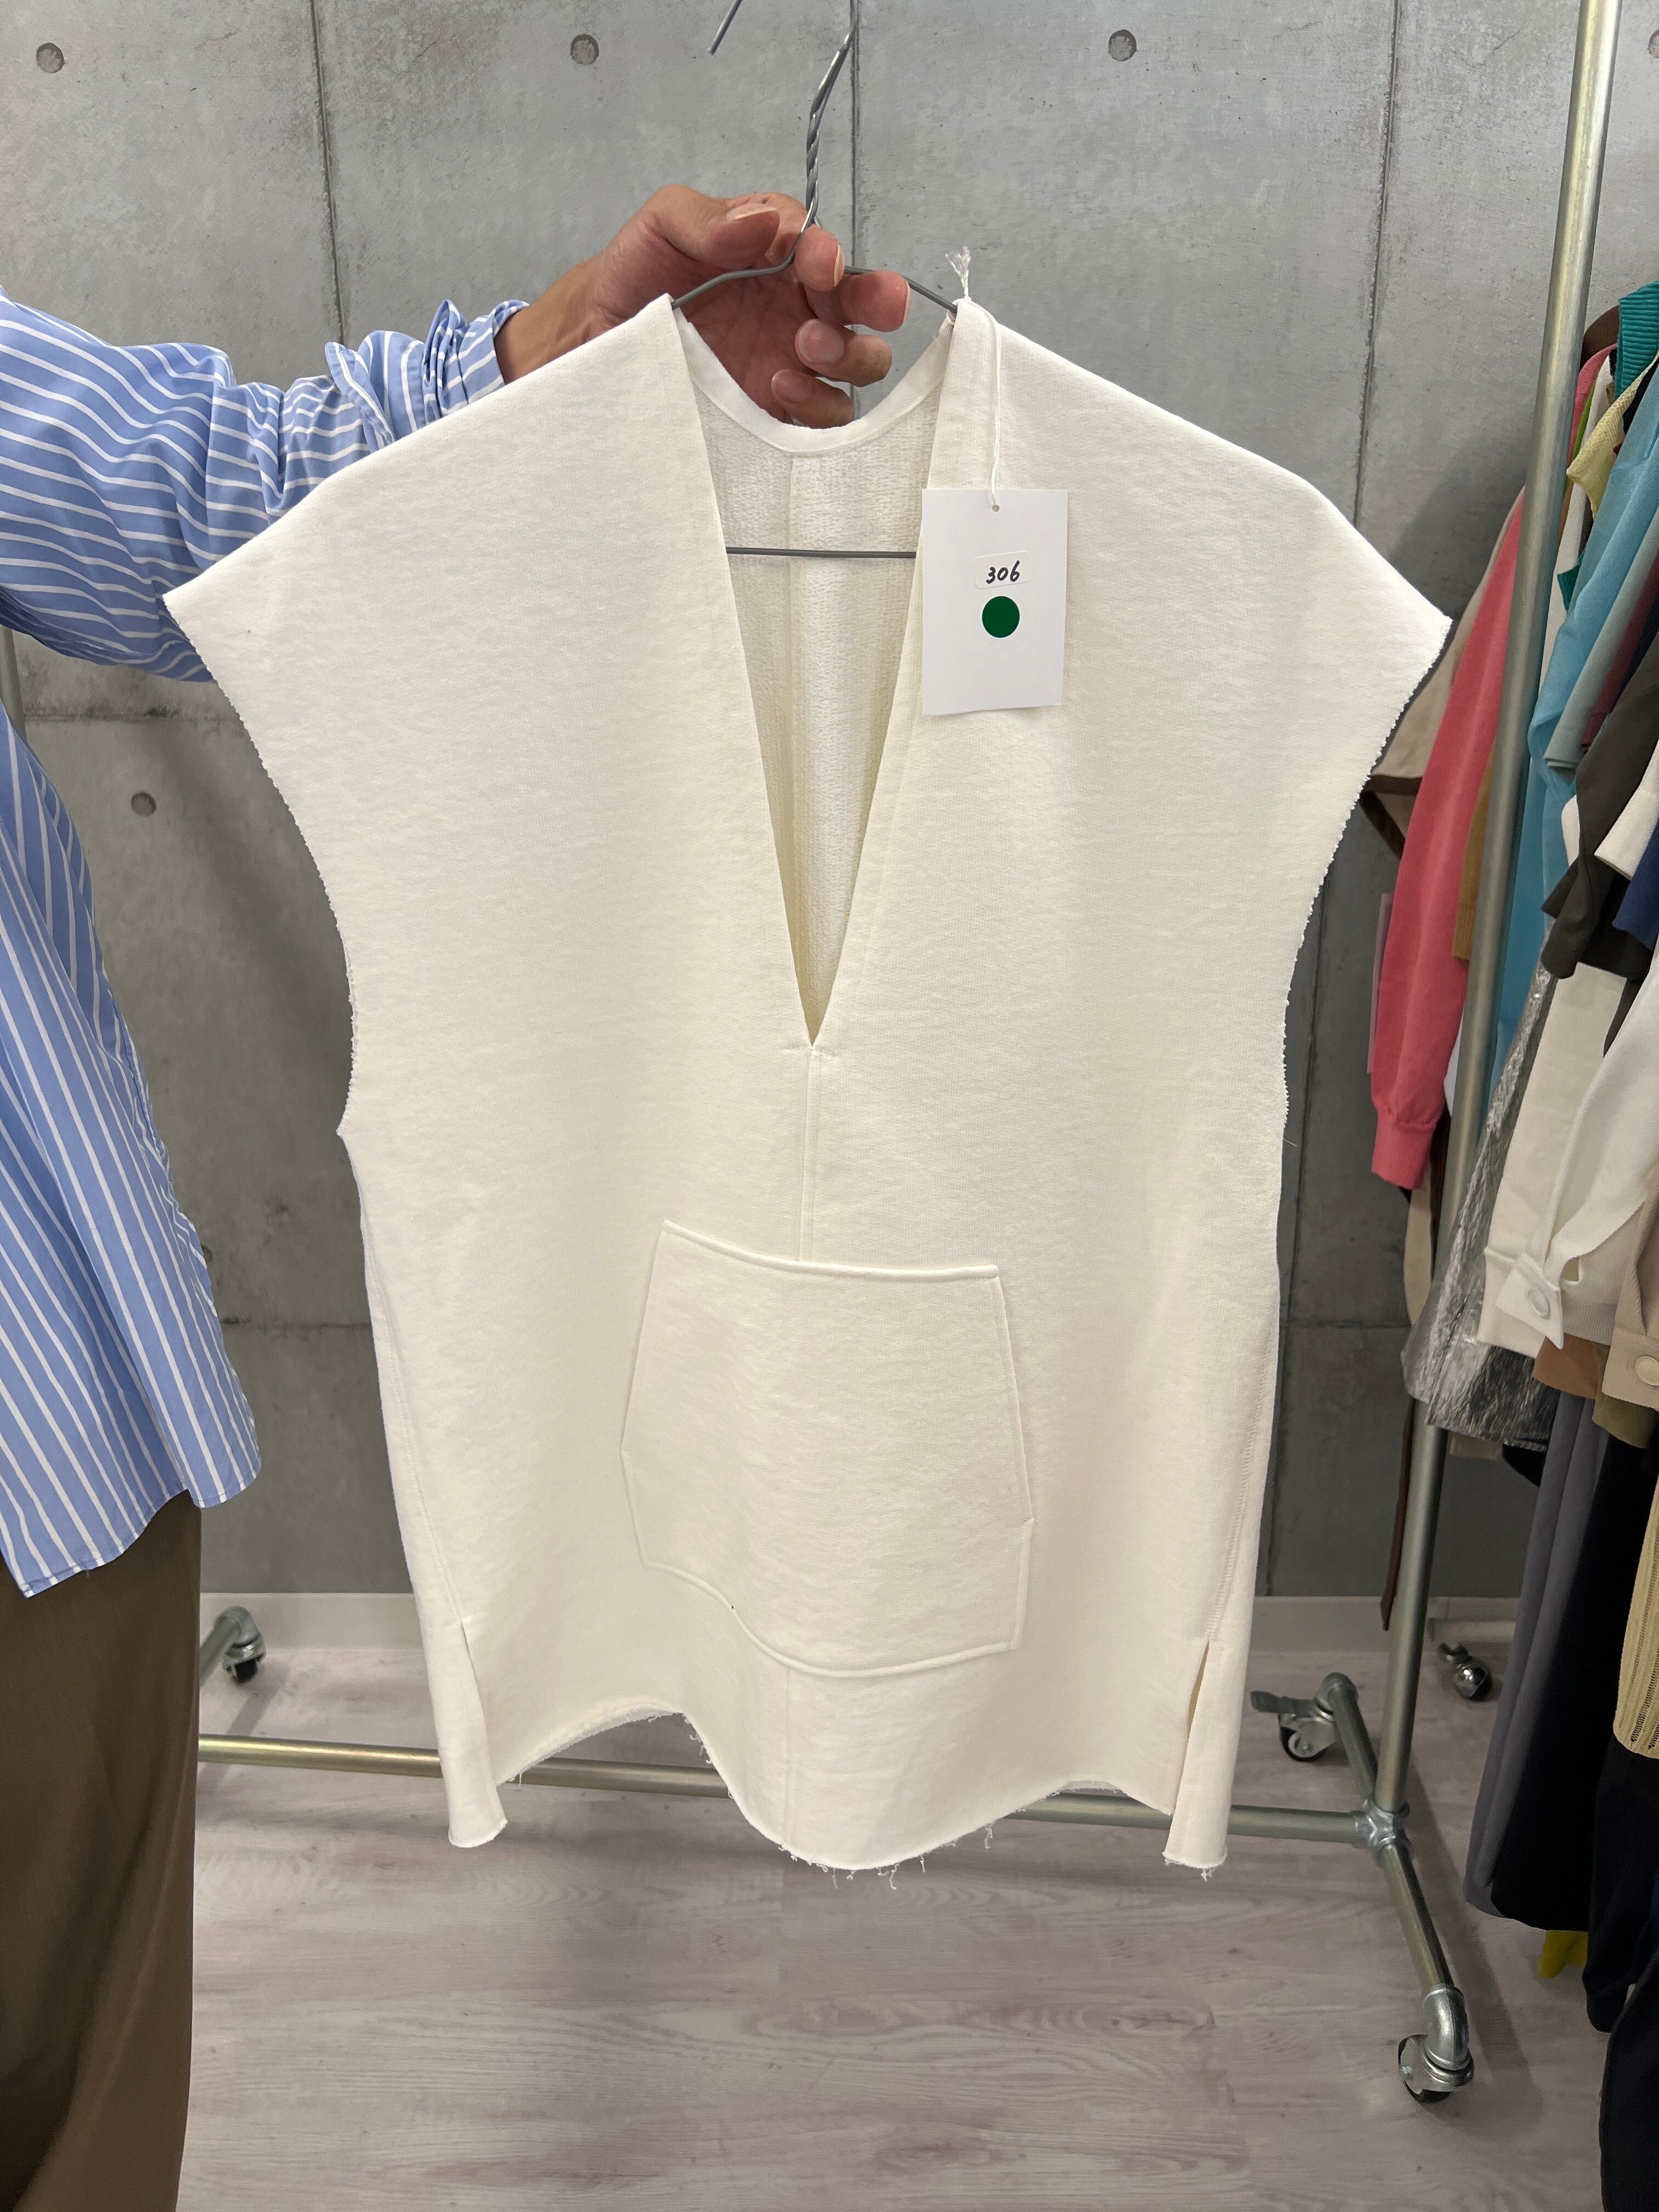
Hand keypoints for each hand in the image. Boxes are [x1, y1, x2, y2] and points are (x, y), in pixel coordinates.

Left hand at [495, 186, 910, 425]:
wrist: (599, 344)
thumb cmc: (634, 277)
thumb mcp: (661, 226)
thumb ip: (708, 219)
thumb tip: (763, 220)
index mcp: (777, 253)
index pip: (825, 248)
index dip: (832, 254)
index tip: (818, 263)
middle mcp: (796, 305)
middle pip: (865, 304)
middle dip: (874, 302)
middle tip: (838, 311)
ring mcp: (793, 360)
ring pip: (858, 361)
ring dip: (846, 356)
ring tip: (801, 352)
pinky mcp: (780, 411)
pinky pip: (826, 417)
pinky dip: (818, 406)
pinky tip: (778, 391)